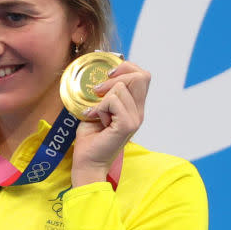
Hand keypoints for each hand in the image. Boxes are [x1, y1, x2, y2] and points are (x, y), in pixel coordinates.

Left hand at [70, 61, 150, 187]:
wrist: (87, 161)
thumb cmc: (90, 138)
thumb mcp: (99, 108)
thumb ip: (106, 93)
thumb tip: (104, 75)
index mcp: (135, 107)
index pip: (143, 76)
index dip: (127, 68)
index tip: (108, 76)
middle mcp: (139, 112)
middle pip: (140, 76)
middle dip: (115, 77)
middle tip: (98, 92)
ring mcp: (135, 119)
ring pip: (121, 88)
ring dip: (103, 98)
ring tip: (97, 114)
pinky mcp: (127, 125)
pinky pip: (112, 101)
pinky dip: (100, 108)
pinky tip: (97, 120)